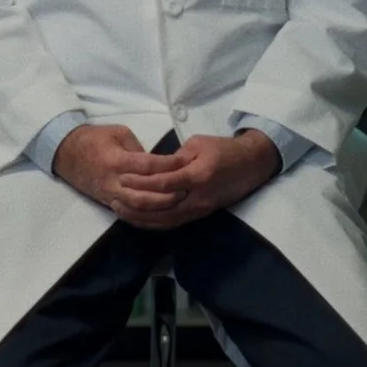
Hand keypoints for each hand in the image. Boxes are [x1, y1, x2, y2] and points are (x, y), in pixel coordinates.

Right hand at [53, 124, 190, 225]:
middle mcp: (113, 182)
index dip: (168, 165)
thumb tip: (156, 162)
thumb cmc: (93, 138)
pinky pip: (128, 214)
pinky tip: (160, 215)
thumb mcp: (118, 133)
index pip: (147, 166)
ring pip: (137, 209)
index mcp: (116, 161)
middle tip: (186, 189)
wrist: (65, 153)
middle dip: (167, 195)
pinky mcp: (107, 202)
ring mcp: (109, 195)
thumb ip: (138, 149)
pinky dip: (144, 217)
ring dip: (158, 208)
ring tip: (177, 203)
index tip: (184, 162)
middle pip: (144, 195)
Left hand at [105, 130, 281, 231]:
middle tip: (114, 198)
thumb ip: (175, 158)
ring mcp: (199, 209)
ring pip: (165, 221)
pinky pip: (173, 222)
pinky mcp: (200, 215)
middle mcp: (198, 197)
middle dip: (135, 206)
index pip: (163, 183)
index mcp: (198, 175)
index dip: (140, 182)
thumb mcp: (199, 144)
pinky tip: (139, 219)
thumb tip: (155, 167)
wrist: (252, 165)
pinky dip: (154, 223)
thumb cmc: (224, 149)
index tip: (121, 177)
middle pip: (161, 208)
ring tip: (120, 211)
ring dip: (141, 219)